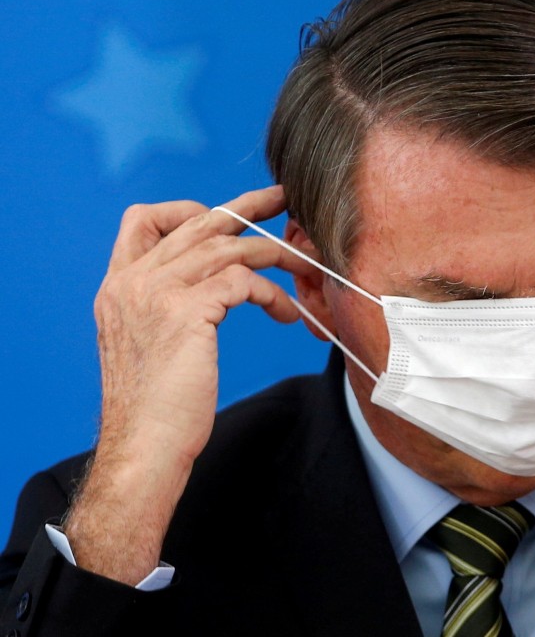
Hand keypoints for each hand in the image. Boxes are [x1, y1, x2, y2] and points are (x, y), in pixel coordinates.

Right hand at [65, 185, 313, 584]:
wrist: (144, 447)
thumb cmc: (156, 407)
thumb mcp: (148, 344)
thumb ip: (165, 307)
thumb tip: (210, 288)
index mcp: (118, 285)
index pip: (142, 220)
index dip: (188, 208)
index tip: (225, 215)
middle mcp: (131, 281)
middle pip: (197, 222)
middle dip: (246, 205)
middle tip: (283, 198)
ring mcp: (155, 292)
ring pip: (227, 247)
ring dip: (275, 254)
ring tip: (305, 266)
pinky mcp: (185, 311)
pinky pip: (241, 280)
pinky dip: (272, 293)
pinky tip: (288, 313)